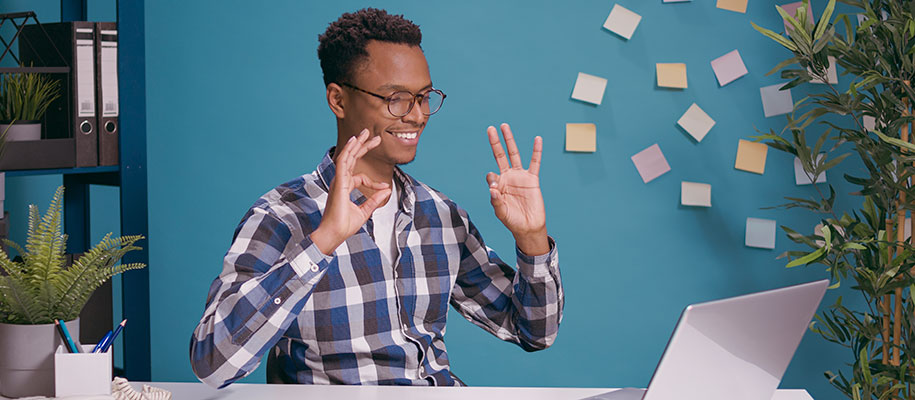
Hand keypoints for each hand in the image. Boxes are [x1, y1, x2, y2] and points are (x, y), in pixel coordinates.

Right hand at [312, 129, 390, 254]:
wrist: (334, 234)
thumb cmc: (344, 226)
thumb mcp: (364, 212)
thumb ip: (374, 200)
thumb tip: (387, 191)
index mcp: (345, 187)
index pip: (361, 177)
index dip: (375, 181)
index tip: (386, 187)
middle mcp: (340, 181)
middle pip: (352, 159)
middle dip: (363, 147)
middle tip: (374, 136)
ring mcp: (338, 181)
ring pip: (347, 157)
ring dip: (356, 144)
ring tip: (365, 133)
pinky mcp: (338, 183)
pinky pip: (342, 163)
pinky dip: (348, 151)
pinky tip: (354, 142)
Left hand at [486, 123, 549, 255]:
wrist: (529, 227)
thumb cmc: (512, 221)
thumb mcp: (500, 212)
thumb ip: (495, 201)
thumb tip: (492, 187)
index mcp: (498, 185)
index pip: (491, 174)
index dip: (492, 180)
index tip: (496, 189)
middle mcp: (508, 178)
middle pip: (500, 156)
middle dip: (495, 142)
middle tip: (490, 129)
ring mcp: (520, 177)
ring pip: (514, 154)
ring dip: (509, 140)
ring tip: (504, 126)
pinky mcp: (532, 179)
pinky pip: (535, 162)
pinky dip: (536, 151)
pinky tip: (537, 139)